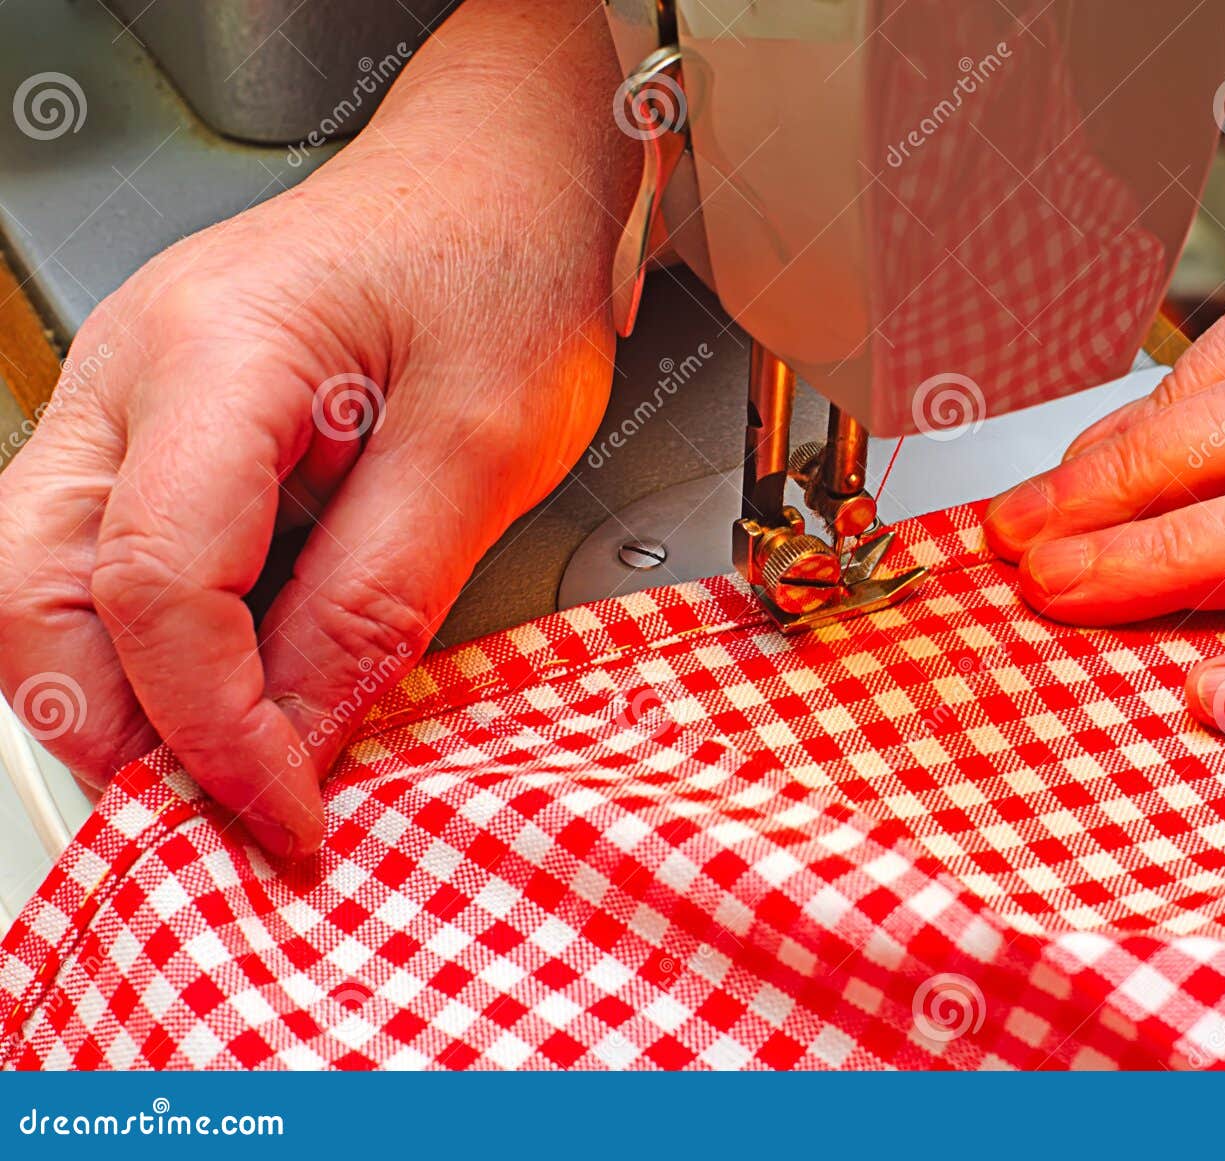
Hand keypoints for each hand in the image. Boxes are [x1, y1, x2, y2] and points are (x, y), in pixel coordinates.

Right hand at [0, 0, 634, 856]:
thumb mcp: (485, 446)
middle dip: (115, 724)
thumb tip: (293, 734)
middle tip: (225, 807)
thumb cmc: (501, 266)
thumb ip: (380, 597)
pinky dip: (155, 641)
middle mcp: (132, 373)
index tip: (288, 809)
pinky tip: (241, 679)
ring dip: (122, 691)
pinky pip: (107, 556)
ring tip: (237, 756)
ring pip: (44, 583)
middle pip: (33, 590)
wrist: (497, 181)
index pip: (155, 583)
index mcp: (216, 353)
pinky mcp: (157, 428)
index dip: (215, 726)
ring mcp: (128, 399)